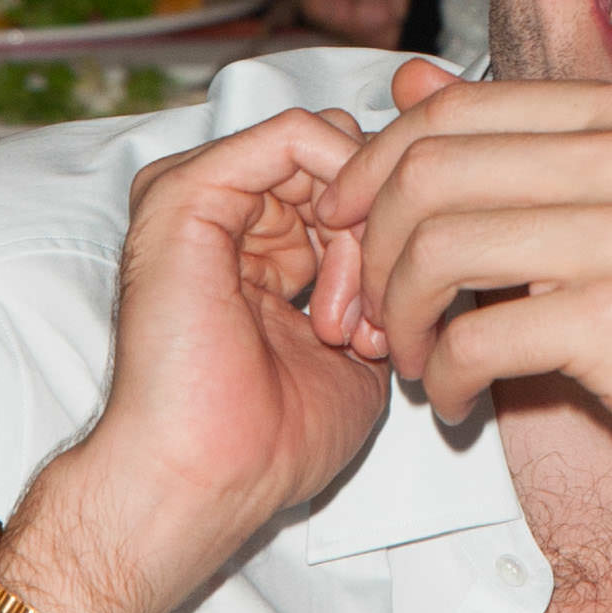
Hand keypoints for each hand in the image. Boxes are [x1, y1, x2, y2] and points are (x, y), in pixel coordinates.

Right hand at [1, 108, 384, 612]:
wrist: (212, 478)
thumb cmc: (275, 440)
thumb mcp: (353, 346)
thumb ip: (376, 279)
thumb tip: (424, 236)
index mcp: (256, 248)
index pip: (350, 188)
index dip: (396, 235)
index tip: (401, 320)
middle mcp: (225, 215)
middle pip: (343, 164)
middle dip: (384, 231)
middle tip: (377, 321)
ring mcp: (200, 197)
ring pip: (326, 148)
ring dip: (365, 224)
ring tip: (351, 315)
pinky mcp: (188, 190)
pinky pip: (293, 134)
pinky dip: (342, 183)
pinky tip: (343, 256)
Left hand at [310, 66, 611, 521]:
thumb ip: (514, 144)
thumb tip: (410, 81)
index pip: (447, 112)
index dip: (372, 171)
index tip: (350, 228)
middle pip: (426, 174)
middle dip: (373, 250)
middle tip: (373, 309)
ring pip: (436, 250)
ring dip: (398, 319)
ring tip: (413, 358)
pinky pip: (474, 337)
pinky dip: (444, 378)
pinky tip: (458, 400)